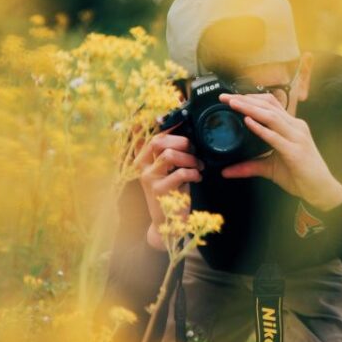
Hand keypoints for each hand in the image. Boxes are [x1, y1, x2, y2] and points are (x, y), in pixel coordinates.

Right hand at [134, 131, 204, 249]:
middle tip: (193, 149)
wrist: (168, 222)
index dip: (163, 126)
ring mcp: (149, 179)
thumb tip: (185, 131)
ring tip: (198, 165)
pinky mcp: (159, 191)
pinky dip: (194, 173)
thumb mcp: (170, 170)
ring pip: (168, 155)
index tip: (177, 119)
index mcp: (144, 159)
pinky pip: (180, 173)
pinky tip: (198, 177)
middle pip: (157, 141)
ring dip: (189, 158)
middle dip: (180, 140)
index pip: (148, 136)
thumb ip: (172, 152)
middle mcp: (142, 167)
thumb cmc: (173, 191)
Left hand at [218, 93, 341, 211]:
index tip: (231, 97)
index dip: (251, 98)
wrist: (321, 190)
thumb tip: (226, 171)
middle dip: (245, 99)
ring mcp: (297, 137)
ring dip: (250, 108)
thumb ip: (249, 166)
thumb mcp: (270, 168)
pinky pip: (275, 137)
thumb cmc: (300, 176)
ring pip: (271, 117)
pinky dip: (260, 128)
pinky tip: (248, 122)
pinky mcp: (295, 151)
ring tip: (233, 104)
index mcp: (292, 126)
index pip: (271, 104)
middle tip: (225, 97)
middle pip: (268, 106)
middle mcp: (296, 127)